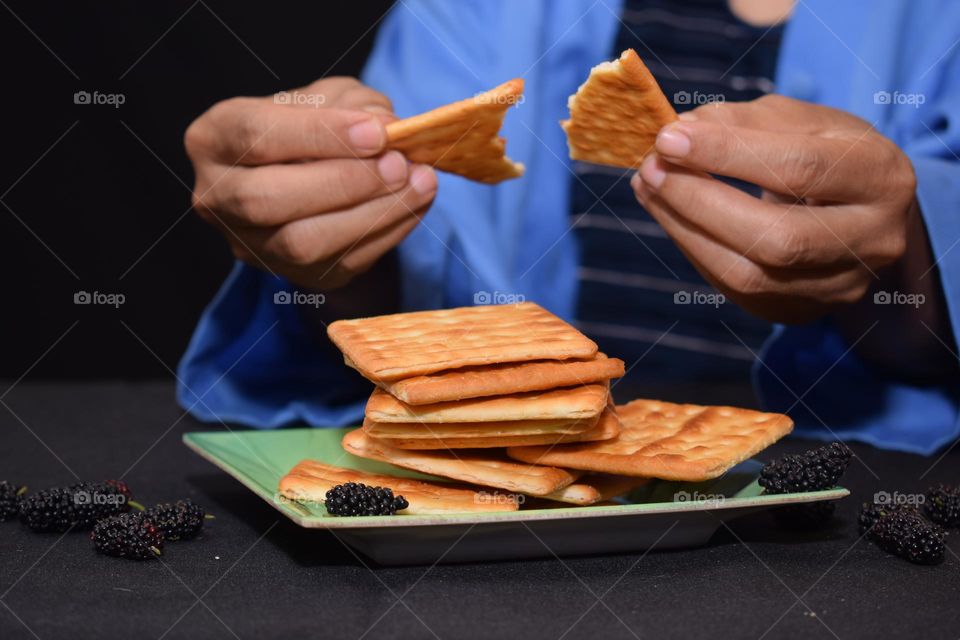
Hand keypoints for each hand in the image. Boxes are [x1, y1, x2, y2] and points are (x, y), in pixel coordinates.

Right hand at [184, 77, 436, 289]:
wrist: (314, 174)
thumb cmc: (316, 128)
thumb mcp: (329, 98)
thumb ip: (354, 105)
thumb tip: (386, 128)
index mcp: (214, 138)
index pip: (256, 136)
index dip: (319, 135)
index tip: (377, 132)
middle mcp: (217, 198)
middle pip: (266, 199)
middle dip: (342, 182)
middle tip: (398, 164)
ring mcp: (251, 245)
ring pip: (301, 243)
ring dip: (370, 214)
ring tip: (419, 183)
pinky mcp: (294, 277)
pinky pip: (340, 264)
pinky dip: (387, 233)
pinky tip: (414, 204)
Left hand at [632, 95, 916, 322]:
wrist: (863, 213)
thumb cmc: (827, 154)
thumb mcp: (802, 121)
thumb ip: (745, 123)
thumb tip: (681, 132)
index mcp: (881, 177)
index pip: (799, 168)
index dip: (727, 153)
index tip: (668, 137)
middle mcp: (871, 240)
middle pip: (777, 237)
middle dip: (700, 201)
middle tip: (651, 168)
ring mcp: (838, 287)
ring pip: (749, 274)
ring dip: (684, 229)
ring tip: (648, 187)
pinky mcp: (801, 311)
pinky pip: (734, 290)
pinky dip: (693, 248)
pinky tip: (669, 215)